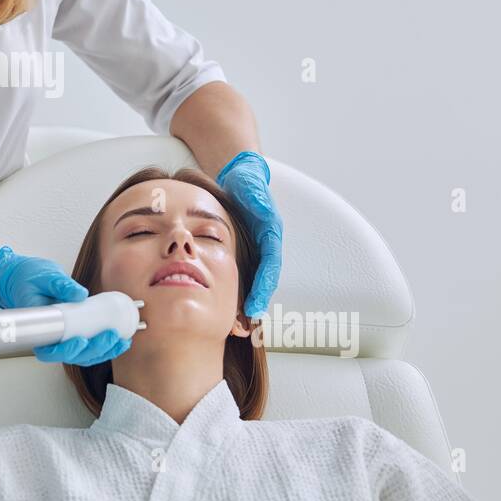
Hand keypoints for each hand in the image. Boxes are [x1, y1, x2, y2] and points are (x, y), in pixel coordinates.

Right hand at [0, 246, 131, 365]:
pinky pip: (89, 343)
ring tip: (122, 340)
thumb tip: (80, 294)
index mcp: (37, 331)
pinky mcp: (73, 332)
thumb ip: (59, 284)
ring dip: (104, 351)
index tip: (81, 341)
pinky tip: (121, 338)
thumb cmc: (28, 278)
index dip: (67, 351)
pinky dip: (106, 344)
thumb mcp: (43, 277)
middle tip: (111, 336)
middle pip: (72, 355)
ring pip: (84, 354)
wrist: (21, 277)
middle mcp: (50, 339)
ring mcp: (63, 337)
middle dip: (95, 350)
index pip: (51, 351)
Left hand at [215, 151, 282, 318]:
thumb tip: (265, 211)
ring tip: (238, 323)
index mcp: (271, 235)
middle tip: (246, 323)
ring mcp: (256, 249)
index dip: (264, 287)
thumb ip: (259, 200)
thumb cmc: (248, 183)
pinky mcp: (245, 249)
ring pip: (254, 280)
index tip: (255, 305)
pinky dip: (238, 290)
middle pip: (264, 279)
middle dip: (257, 301)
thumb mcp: (254, 189)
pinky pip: (243, 273)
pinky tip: (228, 304)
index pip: (270, 266)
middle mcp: (266, 246)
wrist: (240, 178)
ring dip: (248, 300)